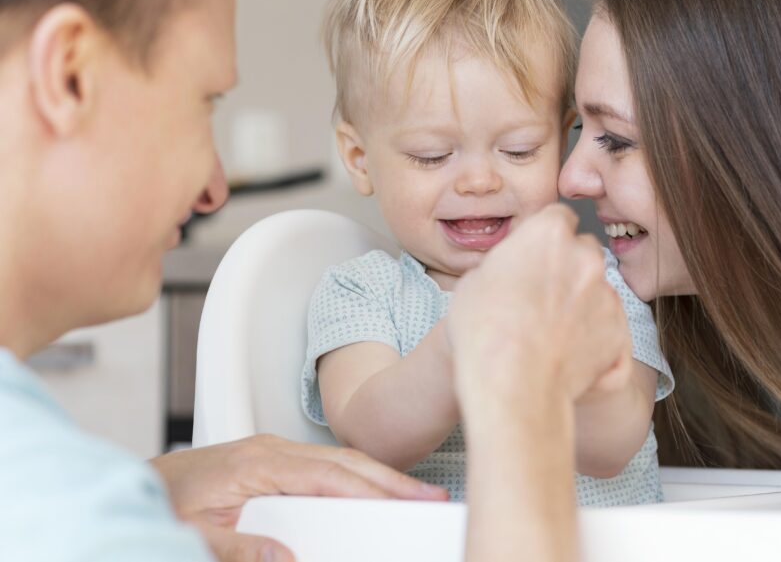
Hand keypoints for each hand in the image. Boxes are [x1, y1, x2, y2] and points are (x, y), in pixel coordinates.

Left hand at [150, 434, 447, 561]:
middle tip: (431, 499)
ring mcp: (269, 451)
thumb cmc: (158, 506)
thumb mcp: (193, 536)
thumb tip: (288, 557)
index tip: (411, 503)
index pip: (331, 475)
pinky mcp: (268, 459)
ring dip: (376, 477)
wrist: (129, 486)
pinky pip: (322, 464)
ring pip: (337, 460)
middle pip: (345, 461)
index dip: (375, 489)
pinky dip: (353, 475)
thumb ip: (239, 548)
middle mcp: (268, 450)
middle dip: (391, 480)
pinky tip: (368, 489)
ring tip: (412, 497)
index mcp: (256, 464)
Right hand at [448, 203, 631, 406]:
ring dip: (580, 301)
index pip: (557, 218)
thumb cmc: (484, 331)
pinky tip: (565, 352)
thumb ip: (504, 263)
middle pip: (583, 250)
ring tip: (550, 330)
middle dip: (567, 266)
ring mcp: (607, 295)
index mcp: (549, 233)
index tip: (534, 256)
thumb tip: (509, 269)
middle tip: (540, 295)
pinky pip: (607, 326)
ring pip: (598, 289)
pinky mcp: (618, 332)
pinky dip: (592, 335)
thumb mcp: (473, 281)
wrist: (512, 385)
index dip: (544, 238)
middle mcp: (586, 257)